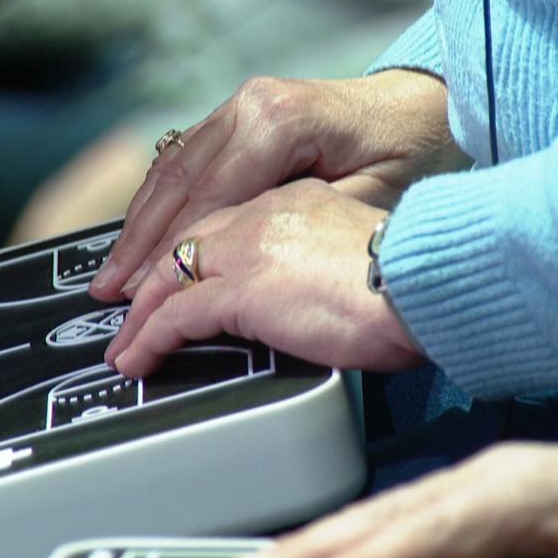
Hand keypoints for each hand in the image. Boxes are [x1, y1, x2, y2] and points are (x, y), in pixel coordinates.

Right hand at [89, 69, 470, 301]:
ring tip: (112, 269)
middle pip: (177, 183)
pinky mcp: (243, 114)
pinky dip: (160, 199)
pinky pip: (187, 159)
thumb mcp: (366, 201)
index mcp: (277, 123)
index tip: (142, 297)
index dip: (170, 254)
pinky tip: (141, 231)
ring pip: (173, 169)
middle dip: (138, 242)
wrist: (424, 109)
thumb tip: (240, 267)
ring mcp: (243, 105)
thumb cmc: (410, 154)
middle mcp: (250, 106)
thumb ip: (297, 229)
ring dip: (139, 222)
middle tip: (107, 291)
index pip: (206, 200)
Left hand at [103, 178, 425, 376]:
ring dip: (141, 312)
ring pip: (171, 274)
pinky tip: (140, 358)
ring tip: (126, 344)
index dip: (187, 252)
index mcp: (294, 199)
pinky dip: (151, 337)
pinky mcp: (244, 287)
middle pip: (185, 240)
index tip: (171, 277)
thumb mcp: (356, 257)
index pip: (221, 220)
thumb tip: (302, 295)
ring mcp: (250, 246)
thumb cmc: (415, 282)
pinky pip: (177, 313)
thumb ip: (317, 262)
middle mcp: (266, 212)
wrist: (431, 285)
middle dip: (149, 275)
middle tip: (127, 307)